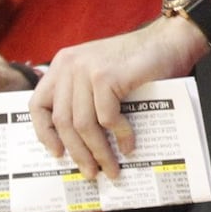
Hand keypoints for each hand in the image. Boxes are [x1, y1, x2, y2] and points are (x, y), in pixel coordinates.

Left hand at [28, 17, 206, 180]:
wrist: (172, 39)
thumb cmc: (139, 62)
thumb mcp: (101, 74)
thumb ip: (84, 97)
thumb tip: (77, 145)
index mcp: (63, 64)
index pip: (38, 105)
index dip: (44, 133)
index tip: (58, 154)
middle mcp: (69, 64)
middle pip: (62, 121)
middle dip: (77, 152)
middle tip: (91, 172)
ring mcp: (86, 69)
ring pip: (82, 124)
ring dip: (99, 152)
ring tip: (111, 168)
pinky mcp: (106, 76)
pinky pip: (106, 118)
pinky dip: (119, 136)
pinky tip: (128, 145)